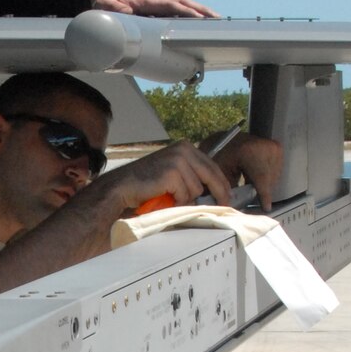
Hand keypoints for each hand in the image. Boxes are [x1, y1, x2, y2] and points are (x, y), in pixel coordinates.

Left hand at [91, 0, 218, 18]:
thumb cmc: (106, 0)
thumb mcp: (105, 4)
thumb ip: (114, 8)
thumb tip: (126, 14)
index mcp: (148, 1)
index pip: (171, 5)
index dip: (185, 12)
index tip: (199, 19)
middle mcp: (158, 2)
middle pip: (185, 3)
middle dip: (202, 10)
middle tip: (218, 19)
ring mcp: (160, 6)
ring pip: (185, 6)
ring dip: (202, 12)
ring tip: (218, 21)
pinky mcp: (160, 11)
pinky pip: (180, 12)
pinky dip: (193, 16)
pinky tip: (202, 24)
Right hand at [102, 140, 232, 214]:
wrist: (123, 187)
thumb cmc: (146, 183)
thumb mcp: (172, 171)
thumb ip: (191, 174)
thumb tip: (214, 190)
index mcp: (185, 146)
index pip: (212, 165)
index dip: (221, 183)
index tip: (227, 195)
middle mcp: (184, 149)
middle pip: (211, 175)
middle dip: (219, 193)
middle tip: (224, 205)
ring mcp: (178, 160)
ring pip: (197, 189)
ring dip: (186, 199)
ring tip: (171, 199)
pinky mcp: (173, 173)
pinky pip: (186, 195)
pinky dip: (177, 202)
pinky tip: (165, 199)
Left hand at [214, 132, 282, 212]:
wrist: (226, 138)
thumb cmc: (221, 152)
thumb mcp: (221, 170)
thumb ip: (231, 188)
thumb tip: (242, 203)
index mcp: (251, 151)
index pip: (262, 178)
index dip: (264, 195)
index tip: (266, 207)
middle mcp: (266, 147)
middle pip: (270, 179)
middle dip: (261, 191)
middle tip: (252, 198)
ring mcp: (274, 147)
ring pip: (274, 176)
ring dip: (264, 184)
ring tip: (251, 184)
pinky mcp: (277, 148)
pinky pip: (276, 170)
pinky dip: (266, 176)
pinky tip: (255, 176)